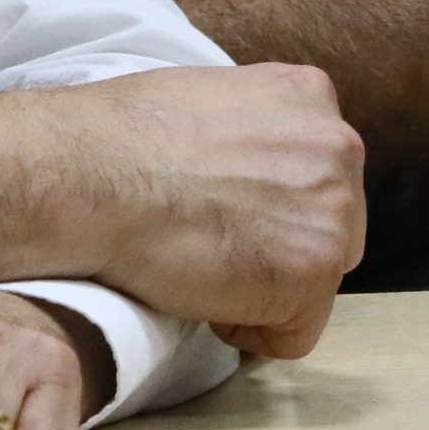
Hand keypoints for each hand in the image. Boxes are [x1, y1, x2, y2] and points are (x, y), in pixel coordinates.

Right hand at [0, 61, 366, 354]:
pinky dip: (250, 333)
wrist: (89, 177)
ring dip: (263, 289)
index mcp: (311, 96)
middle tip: (209, 245)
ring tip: (200, 268)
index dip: (266, 208)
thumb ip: (255, 131)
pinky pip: (296, 333)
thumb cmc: (118, 140)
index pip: (315, 174)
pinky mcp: (316, 270)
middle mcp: (339, 145)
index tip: (220, 214)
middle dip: (278, 246)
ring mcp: (335, 208)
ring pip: (317, 279)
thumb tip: (252, 169)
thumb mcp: (211, 99)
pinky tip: (203, 299)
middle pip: (329, 225)